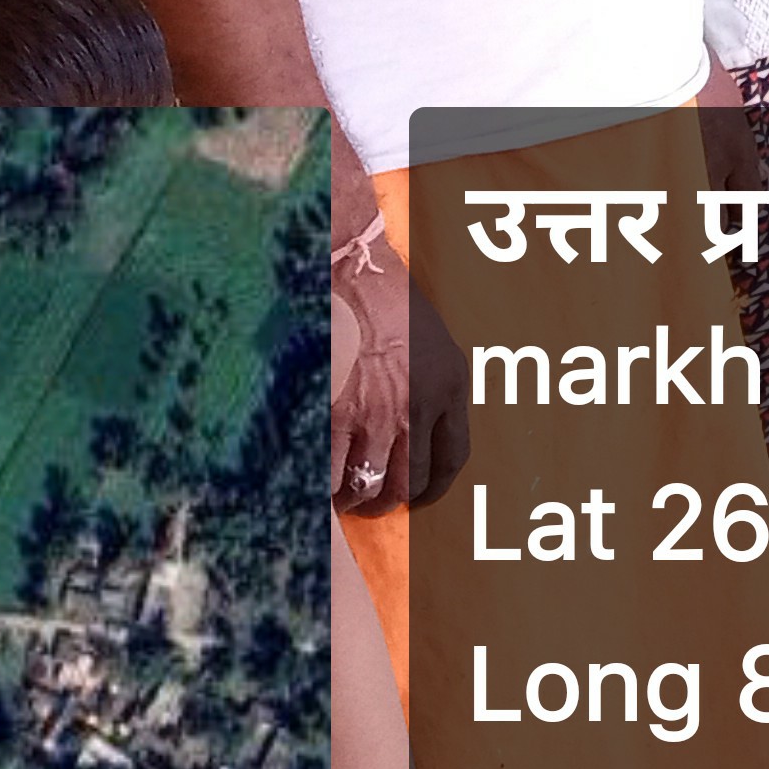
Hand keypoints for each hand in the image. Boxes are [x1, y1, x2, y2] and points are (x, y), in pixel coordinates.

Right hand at [330, 226, 472, 508]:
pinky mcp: (336, 413)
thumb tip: (410, 431)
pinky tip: (315, 487)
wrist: (346, 266)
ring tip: (341, 498)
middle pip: (411, 480)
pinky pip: (332, 473)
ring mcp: (377, 412)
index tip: (418, 495)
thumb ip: (427, 384)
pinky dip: (324, 487)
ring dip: (355, 499)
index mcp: (451, 384)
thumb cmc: (383, 295)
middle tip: (371, 502)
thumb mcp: (428, 337)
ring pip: (371, 484)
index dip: (434, 486)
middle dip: (389, 500)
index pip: (453, 456)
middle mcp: (421, 404)